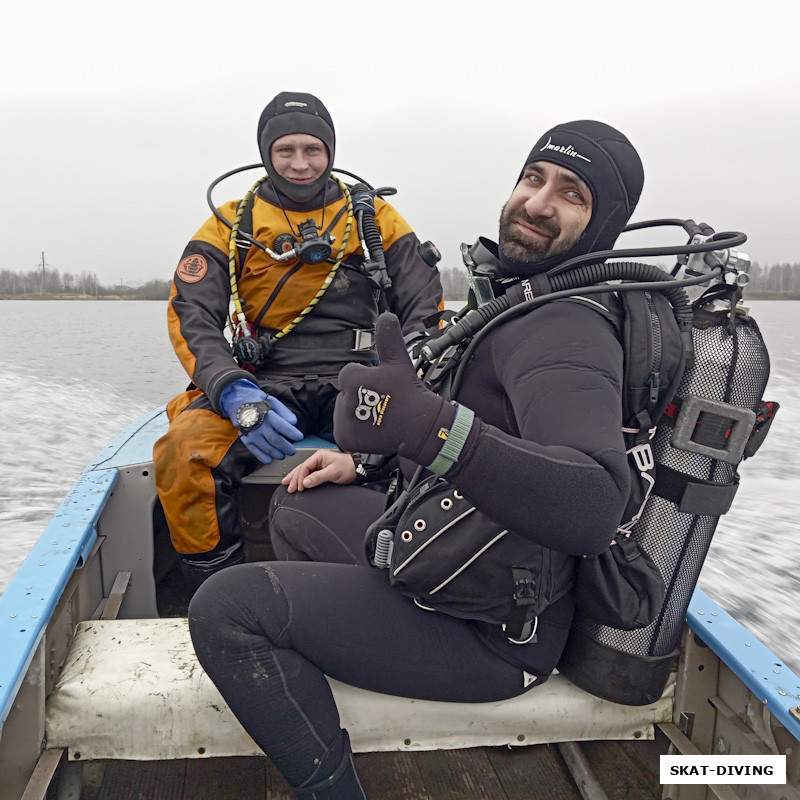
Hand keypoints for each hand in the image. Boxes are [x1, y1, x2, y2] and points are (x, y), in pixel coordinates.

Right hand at [220, 379, 303, 463]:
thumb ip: (284, 412)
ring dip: (277, 454)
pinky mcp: (246, 439)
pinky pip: (255, 451)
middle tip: (292, 451)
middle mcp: (260, 426)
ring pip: (267, 448)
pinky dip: (263, 457)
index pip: (283, 426)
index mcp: (268, 415)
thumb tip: (294, 422)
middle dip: (287, 448)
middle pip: (276, 441)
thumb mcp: (272, 401)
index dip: (293, 433)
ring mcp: (252, 434)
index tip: (300, 437)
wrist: (237, 403)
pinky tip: (270, 459)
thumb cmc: (258, 402)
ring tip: (283, 455)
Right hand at [281, 450, 356, 492]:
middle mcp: (317, 459)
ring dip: (295, 478)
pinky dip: (301, 479)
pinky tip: (296, 482)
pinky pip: (308, 474)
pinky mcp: (320, 471)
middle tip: (290, 488)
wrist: (357, 470)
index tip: (300, 487)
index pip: (305, 467)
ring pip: (303, 471)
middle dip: (294, 479)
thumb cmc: (347, 468)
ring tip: (287, 484)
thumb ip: (318, 477)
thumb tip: (305, 482)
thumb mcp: (333, 472)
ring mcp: (318, 465)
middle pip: (301, 469)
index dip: (300, 477)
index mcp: (319, 456)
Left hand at [333, 313, 454, 465]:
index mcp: (352, 378)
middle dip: (361, 397)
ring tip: (379, 416)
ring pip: (344, 411)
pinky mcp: (345, 438)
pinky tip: (373, 428)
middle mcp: (344, 400)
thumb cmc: (409, 393)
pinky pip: (345, 430)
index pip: (349, 375)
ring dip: (357, 413)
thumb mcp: (398, 361)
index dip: (367, 380)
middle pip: (346, 394)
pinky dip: (356, 431)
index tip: (382, 388)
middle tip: (383, 403)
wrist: (420, 427)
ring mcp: (344, 421)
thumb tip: (387, 315)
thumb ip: (388, 338)